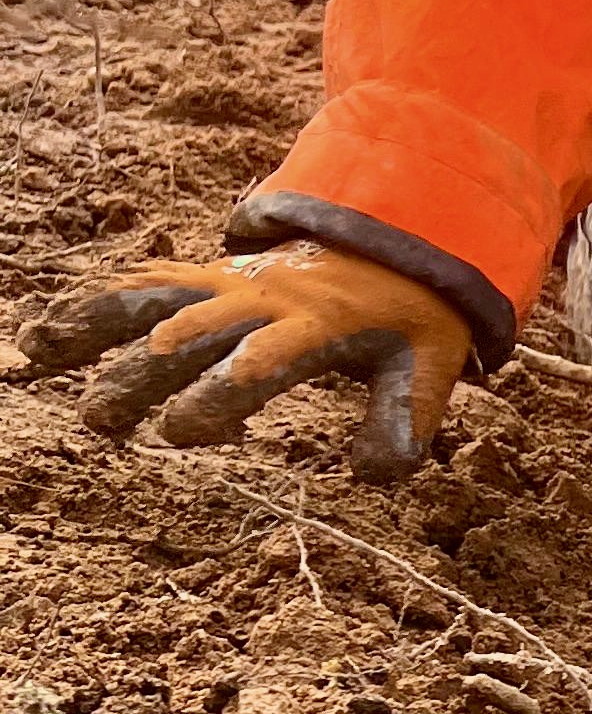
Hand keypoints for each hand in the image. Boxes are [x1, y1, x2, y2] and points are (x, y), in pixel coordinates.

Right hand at [24, 242, 472, 481]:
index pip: (260, 361)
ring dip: (94, 325)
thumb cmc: (412, 315)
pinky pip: (147, 283)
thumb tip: (376, 474)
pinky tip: (44, 332)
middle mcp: (262, 299)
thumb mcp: (429, 365)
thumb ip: (407, 417)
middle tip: (100, 419)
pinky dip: (94, 301)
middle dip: (143, 374)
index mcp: (315, 325)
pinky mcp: (210, 277)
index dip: (219, 393)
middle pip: (190, 334)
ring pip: (152, 298)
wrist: (402, 239)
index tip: (179, 432)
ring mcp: (229, 283)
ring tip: (37, 355)